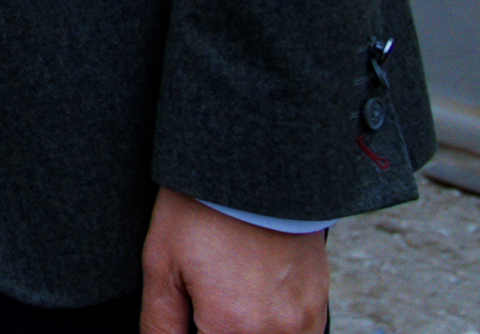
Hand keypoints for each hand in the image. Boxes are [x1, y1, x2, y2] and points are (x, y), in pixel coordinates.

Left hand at [138, 189, 326, 333]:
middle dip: (216, 329)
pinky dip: (273, 329)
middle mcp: (275, 332)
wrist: (254, 163)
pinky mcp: (319, 304)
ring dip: (243, 330)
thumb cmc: (202, 209)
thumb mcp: (162, 264)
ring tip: (226, 298)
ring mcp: (304, 320)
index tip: (187, 319)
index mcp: (231, 328)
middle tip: (202, 307)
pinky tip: (251, 302)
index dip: (192, 333)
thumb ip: (161, 325)